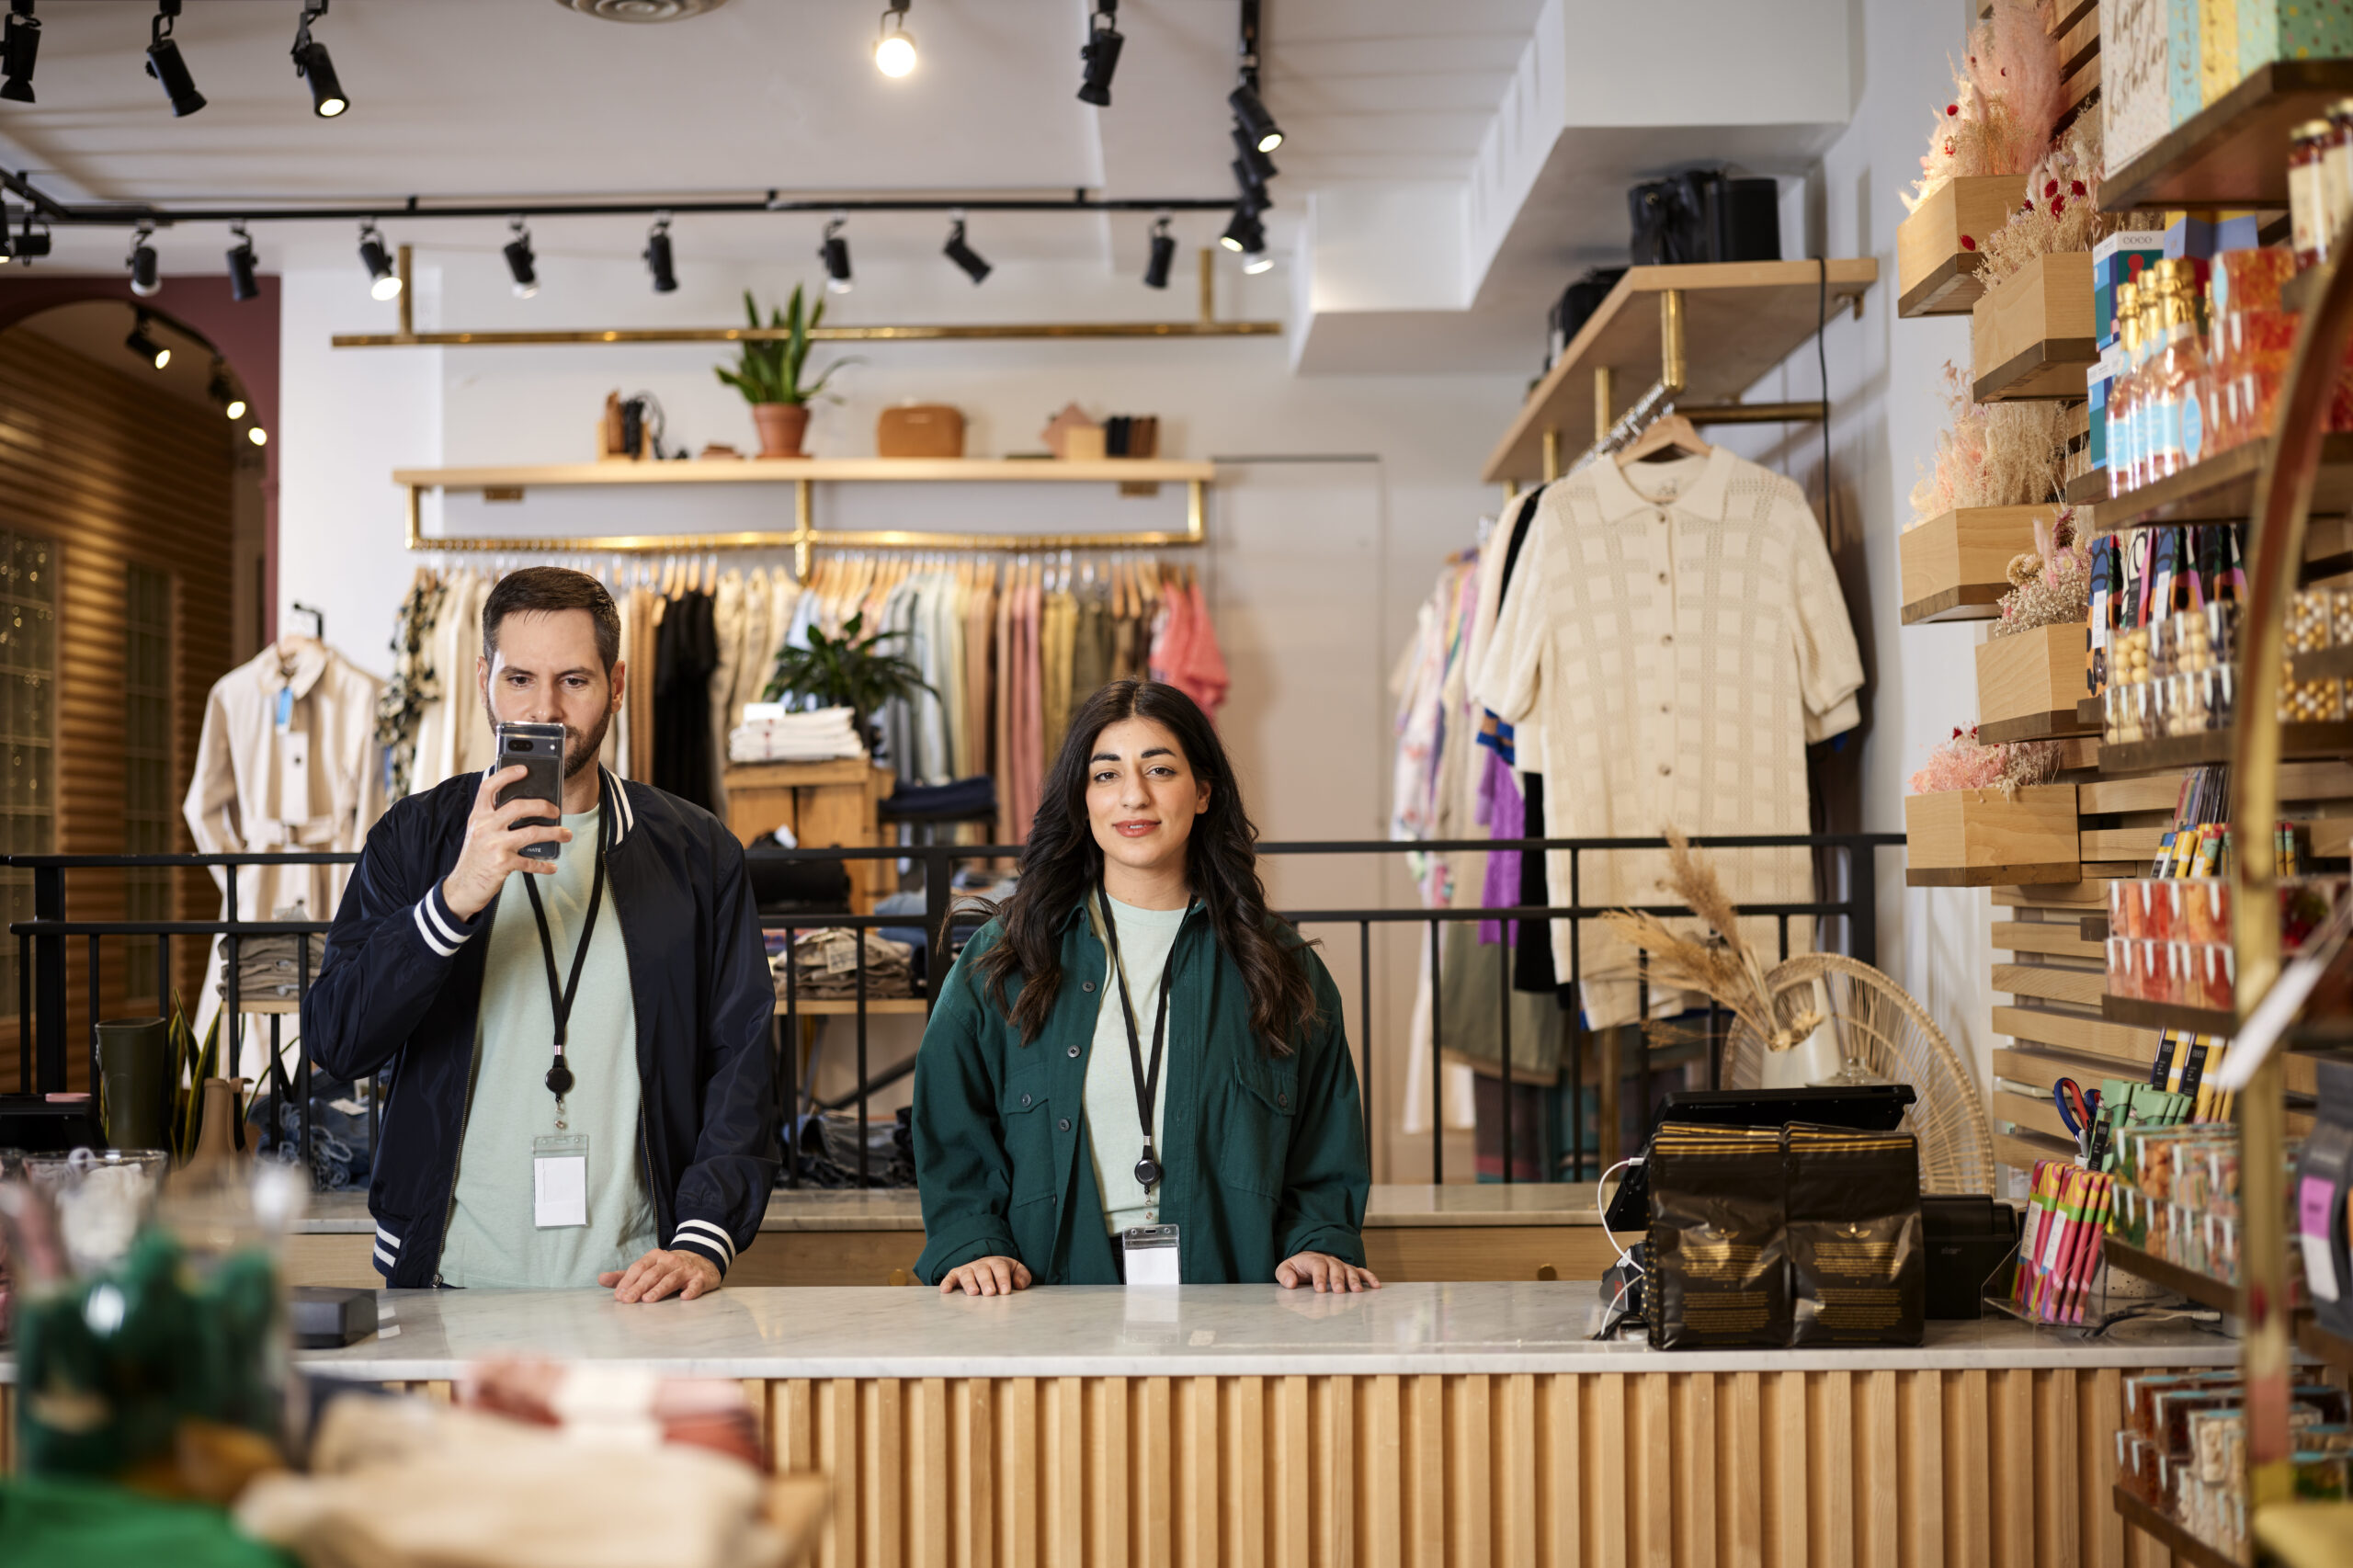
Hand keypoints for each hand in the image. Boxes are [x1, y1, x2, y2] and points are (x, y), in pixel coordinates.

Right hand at [440, 765, 571, 919]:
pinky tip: (552, 866)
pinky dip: (544, 865)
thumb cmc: (475, 858)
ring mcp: (494, 845)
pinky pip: (530, 862)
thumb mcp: (479, 833)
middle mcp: (485, 827)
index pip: (489, 788)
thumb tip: (528, 808)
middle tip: (556, 811)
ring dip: (554, 833)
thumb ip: (495, 819)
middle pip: (518, 806)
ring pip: (532, 832)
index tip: (524, 769)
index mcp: (479, 816)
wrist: (461, 888)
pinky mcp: (501, 864)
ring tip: (565, 834)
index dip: (506, 775)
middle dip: (543, 806)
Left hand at [600, 1248, 721, 1302]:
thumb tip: (601, 1279)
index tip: (619, 1295)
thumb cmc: (668, 1268)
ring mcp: (686, 1269)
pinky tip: (684, 1297)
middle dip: (639, 1287)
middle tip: (627, 1300)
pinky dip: (690, 1290)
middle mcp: (670, 1261)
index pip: (639, 1268)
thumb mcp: (647, 1268)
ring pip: (671, 1279)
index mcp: (654, 1257)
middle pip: (652, 1274)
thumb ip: (625, 1275)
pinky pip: (695, 1284)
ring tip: (648, 1299)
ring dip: (659, 1289)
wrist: (702, 1260)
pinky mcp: (700, 1278)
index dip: (628, 1281)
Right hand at [938, 1255, 1031, 1296]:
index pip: (1000, 1268)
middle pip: (983, 1270)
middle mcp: (981, 1265)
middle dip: (986, 1281)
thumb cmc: (1004, 1274)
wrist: (988, 1268)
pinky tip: (945, 1290)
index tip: (1005, 1291)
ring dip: (969, 1283)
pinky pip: (950, 1278)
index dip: (1003, 1279)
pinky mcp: (956, 1276)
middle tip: (990, 1293)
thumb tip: (1018, 1285)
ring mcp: (968, 1269)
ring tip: (973, 1293)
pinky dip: (947, 1283)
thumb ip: (1022, 1277)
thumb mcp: (1016, 1272)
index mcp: (997, 1263)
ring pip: (967, 1274)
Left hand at [1276, 1251, 1380, 1292]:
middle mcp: (1329, 1261)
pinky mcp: (1349, 1270)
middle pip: (1335, 1268)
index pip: (1318, 1266)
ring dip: (1354, 1280)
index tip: (1319, 1289)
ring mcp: (1341, 1265)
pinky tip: (1376, 1286)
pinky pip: (1361, 1272)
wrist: (1307, 1261)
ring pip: (1349, 1270)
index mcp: (1313, 1260)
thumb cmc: (1297, 1268)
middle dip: (1338, 1280)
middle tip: (1339, 1291)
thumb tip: (1290, 1282)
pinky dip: (1369, 1278)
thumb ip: (1285, 1275)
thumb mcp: (1285, 1269)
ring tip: (1357, 1291)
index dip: (1319, 1277)